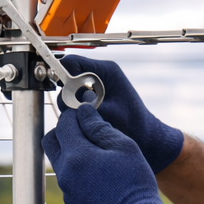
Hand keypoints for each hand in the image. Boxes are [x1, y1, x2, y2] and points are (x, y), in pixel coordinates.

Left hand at [42, 102, 183, 203]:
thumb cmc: (135, 183)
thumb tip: (83, 112)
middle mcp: (65, 175)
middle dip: (64, 132)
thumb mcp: (124, 146)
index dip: (76, 115)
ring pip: (60, 165)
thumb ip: (99, 127)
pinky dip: (79, 178)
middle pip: (51, 142)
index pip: (64, 124)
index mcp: (76, 156)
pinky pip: (70, 186)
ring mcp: (67, 194)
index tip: (87, 115)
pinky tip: (101, 182)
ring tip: (97, 158)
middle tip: (84, 132)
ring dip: (72, 156)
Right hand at [59, 56, 183, 172]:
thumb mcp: (108, 113)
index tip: (56, 87)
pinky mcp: (92, 103)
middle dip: (67, 95)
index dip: (60, 72)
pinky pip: (74, 105)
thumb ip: (86, 103)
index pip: (72, 62)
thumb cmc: (134, 127)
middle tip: (75, 111)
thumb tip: (66, 97)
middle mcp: (98, 77)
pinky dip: (75, 115)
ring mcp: (94, 91)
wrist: (147, 141)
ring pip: (68, 94)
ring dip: (71, 108)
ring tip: (85, 122)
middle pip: (67, 78)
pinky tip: (85, 125)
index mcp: (105, 71)